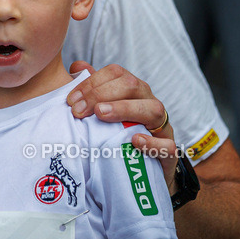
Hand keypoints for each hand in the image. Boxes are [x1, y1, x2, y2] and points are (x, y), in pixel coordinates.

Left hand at [67, 62, 177, 190]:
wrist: (142, 172)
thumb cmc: (120, 135)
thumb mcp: (104, 111)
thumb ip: (92, 89)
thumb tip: (77, 66)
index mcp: (134, 92)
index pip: (117, 74)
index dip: (92, 82)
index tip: (71, 100)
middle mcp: (149, 103)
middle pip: (132, 86)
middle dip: (101, 94)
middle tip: (78, 110)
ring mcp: (162, 127)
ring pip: (153, 109)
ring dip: (125, 109)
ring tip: (101, 114)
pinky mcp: (168, 153)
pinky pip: (167, 145)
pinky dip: (152, 143)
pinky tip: (135, 140)